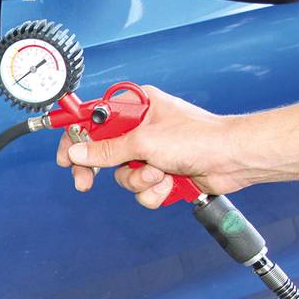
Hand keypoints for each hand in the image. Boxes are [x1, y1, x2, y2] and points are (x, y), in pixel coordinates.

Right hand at [55, 85, 244, 208]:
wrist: (234, 159)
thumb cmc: (200, 137)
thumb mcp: (144, 141)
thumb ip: (107, 150)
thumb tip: (77, 152)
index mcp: (137, 108)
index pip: (94, 121)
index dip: (76, 138)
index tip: (64, 156)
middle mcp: (142, 129)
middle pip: (103, 153)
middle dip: (101, 170)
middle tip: (85, 182)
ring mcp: (152, 153)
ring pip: (123, 176)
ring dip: (140, 180)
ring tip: (160, 173)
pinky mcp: (162, 174)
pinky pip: (142, 190)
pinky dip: (154, 191)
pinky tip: (170, 182)